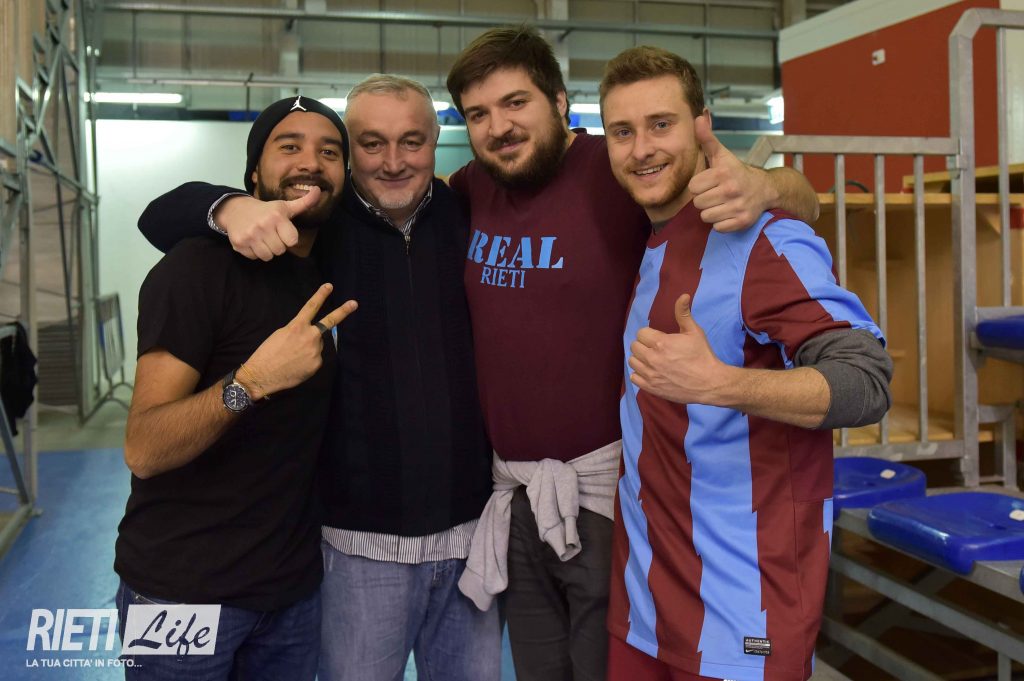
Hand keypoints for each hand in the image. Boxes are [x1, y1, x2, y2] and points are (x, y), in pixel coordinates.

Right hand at [215, 187, 320, 260]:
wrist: (235, 210)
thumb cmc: (266, 211)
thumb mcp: (285, 206)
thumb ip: (304, 203)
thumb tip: (318, 190)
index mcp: (276, 216)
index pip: (292, 241)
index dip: (289, 238)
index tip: (283, 231)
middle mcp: (263, 226)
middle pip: (280, 251)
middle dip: (277, 244)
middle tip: (271, 235)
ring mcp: (250, 235)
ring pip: (267, 256)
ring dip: (267, 250)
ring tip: (263, 239)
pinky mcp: (239, 243)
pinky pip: (254, 257)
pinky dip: (254, 252)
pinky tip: (252, 241)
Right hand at [240, 283, 356, 397]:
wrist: (263, 375)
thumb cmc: (267, 353)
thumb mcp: (280, 334)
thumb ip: (298, 331)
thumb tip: (310, 336)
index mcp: (297, 326)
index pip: (311, 307)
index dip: (320, 295)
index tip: (329, 286)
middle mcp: (310, 336)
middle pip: (328, 323)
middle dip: (343, 311)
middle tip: (354, 303)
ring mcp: (316, 350)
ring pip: (317, 346)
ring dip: (309, 349)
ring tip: (293, 357)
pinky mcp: (317, 363)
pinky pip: (315, 359)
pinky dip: (308, 361)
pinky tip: (296, 366)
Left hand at [628, 294, 731, 404]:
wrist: (709, 382)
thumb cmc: (702, 355)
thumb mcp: (694, 331)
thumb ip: (683, 313)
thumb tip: (683, 295)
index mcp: (661, 343)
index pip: (641, 333)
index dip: (649, 334)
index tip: (659, 338)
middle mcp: (652, 358)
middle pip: (635, 346)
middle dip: (644, 345)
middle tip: (656, 348)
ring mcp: (650, 374)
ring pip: (632, 361)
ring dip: (640, 358)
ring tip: (652, 359)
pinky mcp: (651, 387)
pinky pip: (634, 378)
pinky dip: (640, 374)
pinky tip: (651, 371)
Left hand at [688, 116, 774, 232]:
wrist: (765, 190)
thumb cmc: (736, 172)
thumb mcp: (721, 155)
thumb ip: (707, 138)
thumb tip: (698, 117)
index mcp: (723, 173)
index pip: (693, 187)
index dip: (699, 185)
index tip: (710, 182)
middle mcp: (731, 190)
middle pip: (698, 203)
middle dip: (705, 199)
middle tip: (717, 193)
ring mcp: (738, 207)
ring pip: (705, 217)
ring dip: (711, 211)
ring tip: (722, 203)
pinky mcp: (742, 222)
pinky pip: (717, 227)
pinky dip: (721, 222)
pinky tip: (729, 212)